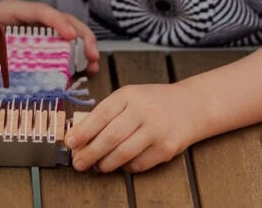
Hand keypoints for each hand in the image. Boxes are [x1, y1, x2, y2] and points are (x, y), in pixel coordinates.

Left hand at [0, 0, 99, 72]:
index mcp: (12, 10)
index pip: (40, 11)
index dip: (57, 22)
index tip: (70, 37)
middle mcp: (27, 17)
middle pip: (62, 21)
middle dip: (82, 37)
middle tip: (93, 57)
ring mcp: (33, 28)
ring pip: (65, 33)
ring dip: (82, 48)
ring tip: (92, 66)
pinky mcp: (35, 40)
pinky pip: (58, 45)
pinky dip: (71, 57)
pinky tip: (80, 71)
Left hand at [65, 82, 203, 172]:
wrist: (192, 106)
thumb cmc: (153, 102)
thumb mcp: (130, 97)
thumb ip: (107, 112)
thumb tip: (80, 135)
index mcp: (129, 95)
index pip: (101, 114)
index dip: (83, 131)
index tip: (70, 143)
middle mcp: (143, 111)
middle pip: (111, 137)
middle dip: (90, 153)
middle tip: (78, 163)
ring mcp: (156, 130)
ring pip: (124, 153)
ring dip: (106, 163)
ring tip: (97, 166)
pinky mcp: (167, 148)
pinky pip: (139, 163)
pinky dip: (125, 167)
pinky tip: (119, 165)